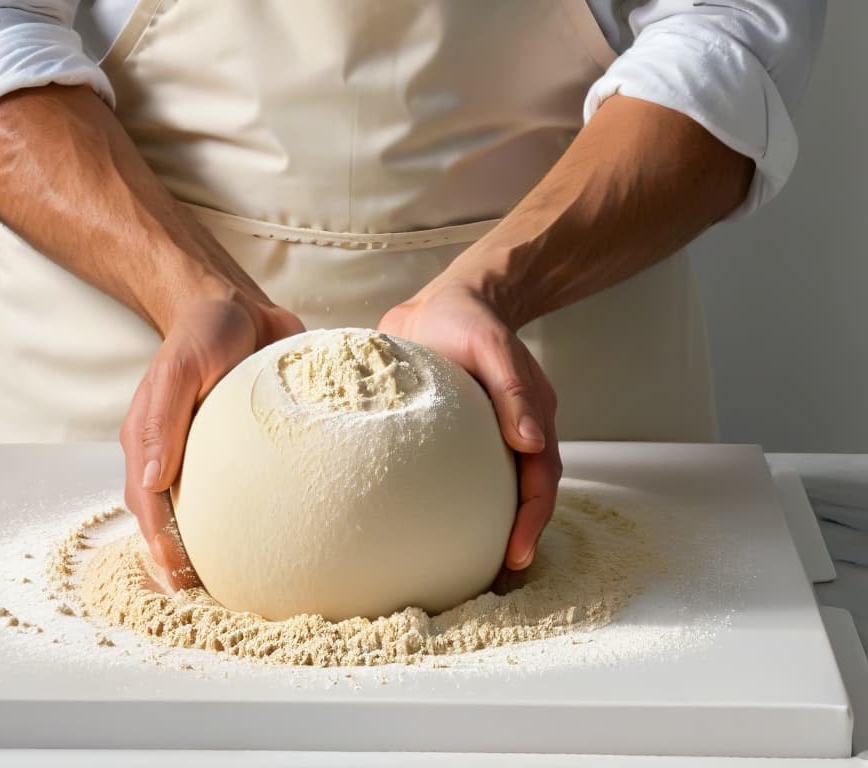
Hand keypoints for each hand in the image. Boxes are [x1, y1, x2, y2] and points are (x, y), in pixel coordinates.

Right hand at [120, 293, 303, 591]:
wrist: (238, 306)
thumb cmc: (202, 333)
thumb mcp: (181, 368)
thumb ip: (163, 418)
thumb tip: (151, 481)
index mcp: (151, 444)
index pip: (150, 508)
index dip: (162, 550)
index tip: (182, 584)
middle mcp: (178, 458)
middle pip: (177, 522)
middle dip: (190, 564)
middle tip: (220, 601)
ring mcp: (213, 457)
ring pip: (215, 514)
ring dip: (225, 550)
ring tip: (253, 588)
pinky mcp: (249, 451)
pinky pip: (252, 492)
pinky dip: (261, 520)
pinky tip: (287, 543)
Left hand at [378, 283, 560, 570]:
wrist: (445, 301)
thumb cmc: (466, 318)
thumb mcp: (490, 344)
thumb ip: (512, 388)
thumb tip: (529, 441)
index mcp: (530, 417)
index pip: (538, 479)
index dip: (531, 521)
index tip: (516, 556)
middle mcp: (514, 434)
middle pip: (523, 496)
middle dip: (516, 539)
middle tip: (493, 580)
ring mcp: (488, 437)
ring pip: (496, 492)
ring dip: (490, 529)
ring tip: (469, 570)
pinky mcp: (458, 438)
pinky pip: (464, 478)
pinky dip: (457, 506)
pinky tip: (433, 528)